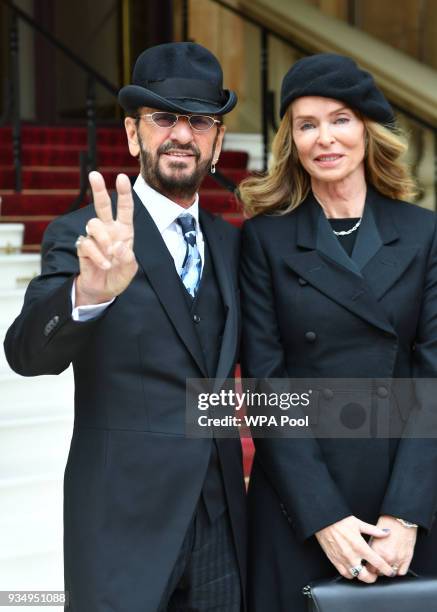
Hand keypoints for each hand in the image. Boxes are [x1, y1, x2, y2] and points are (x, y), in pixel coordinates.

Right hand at [75, 171, 137, 305]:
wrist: (103, 290)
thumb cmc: (119, 275)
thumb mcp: (130, 269)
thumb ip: (127, 258)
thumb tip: (118, 246)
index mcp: (124, 230)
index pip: (124, 209)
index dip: (124, 193)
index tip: (122, 177)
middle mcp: (108, 230)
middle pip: (101, 205)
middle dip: (99, 190)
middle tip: (94, 175)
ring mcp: (94, 237)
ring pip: (93, 223)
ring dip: (103, 238)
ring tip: (110, 253)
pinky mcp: (83, 247)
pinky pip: (87, 244)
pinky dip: (97, 256)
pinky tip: (104, 265)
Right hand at [315, 515, 394, 582]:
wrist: (324, 520)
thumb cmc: (340, 520)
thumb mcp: (359, 523)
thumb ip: (374, 530)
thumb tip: (387, 532)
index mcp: (360, 546)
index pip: (377, 563)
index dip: (386, 569)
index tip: (390, 572)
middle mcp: (352, 556)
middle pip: (366, 576)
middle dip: (373, 577)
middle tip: (375, 574)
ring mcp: (342, 559)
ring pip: (355, 576)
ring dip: (360, 575)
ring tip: (362, 570)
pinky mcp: (334, 560)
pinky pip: (344, 573)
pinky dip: (349, 573)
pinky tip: (352, 568)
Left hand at [367, 515, 416, 576]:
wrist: (400, 519)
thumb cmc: (386, 524)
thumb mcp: (372, 535)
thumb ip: (370, 548)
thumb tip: (365, 558)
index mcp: (376, 550)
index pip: (369, 568)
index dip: (368, 568)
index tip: (368, 566)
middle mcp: (387, 557)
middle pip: (379, 573)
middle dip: (377, 570)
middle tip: (377, 565)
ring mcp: (398, 559)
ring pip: (390, 574)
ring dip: (387, 570)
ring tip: (386, 564)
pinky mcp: (407, 559)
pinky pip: (401, 572)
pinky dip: (398, 570)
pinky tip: (395, 564)